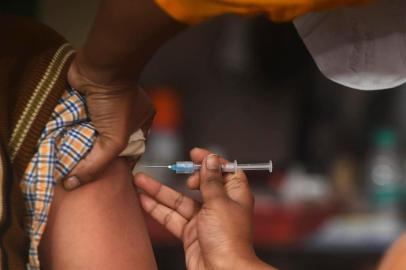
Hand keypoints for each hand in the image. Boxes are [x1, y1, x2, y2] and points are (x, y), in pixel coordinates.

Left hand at [63, 56, 154, 189]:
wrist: (98, 69)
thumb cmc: (115, 102)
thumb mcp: (114, 139)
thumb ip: (97, 164)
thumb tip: (72, 184)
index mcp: (140, 122)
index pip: (129, 151)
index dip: (117, 165)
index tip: (103, 179)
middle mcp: (123, 116)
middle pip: (107, 144)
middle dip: (94, 157)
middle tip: (79, 174)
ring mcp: (102, 109)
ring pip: (90, 134)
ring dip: (79, 146)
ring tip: (64, 163)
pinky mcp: (84, 104)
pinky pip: (77, 123)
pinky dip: (68, 133)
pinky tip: (58, 146)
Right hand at [134, 148, 274, 269]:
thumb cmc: (228, 239)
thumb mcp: (218, 203)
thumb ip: (210, 181)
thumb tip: (210, 159)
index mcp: (234, 195)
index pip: (224, 171)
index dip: (211, 160)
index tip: (195, 153)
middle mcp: (219, 206)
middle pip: (200, 184)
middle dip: (184, 175)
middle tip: (178, 170)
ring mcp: (203, 220)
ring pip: (179, 201)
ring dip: (159, 191)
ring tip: (139, 179)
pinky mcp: (190, 233)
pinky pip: (172, 217)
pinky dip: (157, 209)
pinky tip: (143, 199)